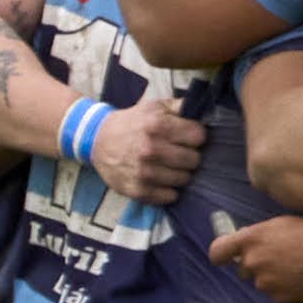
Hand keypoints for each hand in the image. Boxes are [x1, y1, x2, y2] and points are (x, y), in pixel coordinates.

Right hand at [88, 102, 205, 205]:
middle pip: (194, 160)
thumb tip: (204, 110)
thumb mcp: (154, 106)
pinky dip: (168, 190)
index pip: (198, 136)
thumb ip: (181, 106)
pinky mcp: (138, 190)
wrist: (98, 140)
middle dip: (190, 156)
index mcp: (157, 125)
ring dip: (180, 173)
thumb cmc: (132, 122)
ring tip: (169, 165)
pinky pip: (169, 196)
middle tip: (179, 153)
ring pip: (184, 179)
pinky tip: (161, 179)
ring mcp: (144, 172)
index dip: (196, 136)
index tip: (188, 138)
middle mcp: (150, 149)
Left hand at [208, 215, 302, 302]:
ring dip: (271, 277)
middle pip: (242, 269)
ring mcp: (264, 283)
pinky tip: (299, 278)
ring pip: (260, 282)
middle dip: (255, 266)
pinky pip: (274, 293)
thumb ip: (256, 236)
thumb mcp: (278, 224)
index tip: (228, 256)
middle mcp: (253, 262)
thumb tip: (244, 244)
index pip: (217, 253)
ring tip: (293, 268)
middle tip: (277, 259)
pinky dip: (283, 288)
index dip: (222, 255)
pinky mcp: (277, 297)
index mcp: (250, 240)